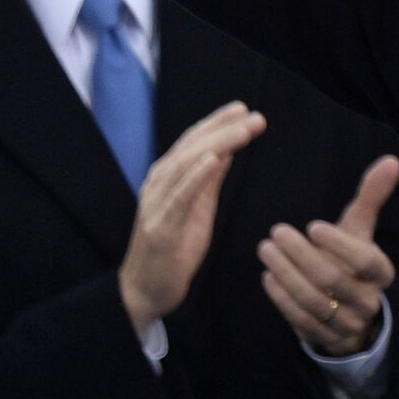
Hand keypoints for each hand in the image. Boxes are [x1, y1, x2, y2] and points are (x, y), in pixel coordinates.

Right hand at [119, 101, 266, 332]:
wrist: (145, 290)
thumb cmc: (174, 248)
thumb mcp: (198, 207)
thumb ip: (209, 179)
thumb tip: (226, 149)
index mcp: (168, 177)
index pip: (193, 141)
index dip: (217, 122)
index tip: (243, 109)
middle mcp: (159, 184)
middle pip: (193, 147)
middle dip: (224, 128)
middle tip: (253, 115)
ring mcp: (157, 204)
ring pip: (187, 165)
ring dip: (217, 143)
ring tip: (242, 129)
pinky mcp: (161, 227)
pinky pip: (179, 197)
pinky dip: (195, 175)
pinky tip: (212, 159)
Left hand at [258, 155, 398, 357]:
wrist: (351, 311)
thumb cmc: (351, 258)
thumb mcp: (361, 229)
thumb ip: (372, 196)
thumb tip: (391, 160)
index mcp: (381, 273)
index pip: (365, 261)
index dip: (340, 245)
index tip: (313, 225)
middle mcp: (368, 301)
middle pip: (333, 280)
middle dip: (302, 256)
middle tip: (276, 232)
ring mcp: (346, 324)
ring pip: (315, 302)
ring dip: (287, 275)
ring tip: (266, 250)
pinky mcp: (325, 339)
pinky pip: (302, 321)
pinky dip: (282, 299)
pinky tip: (268, 277)